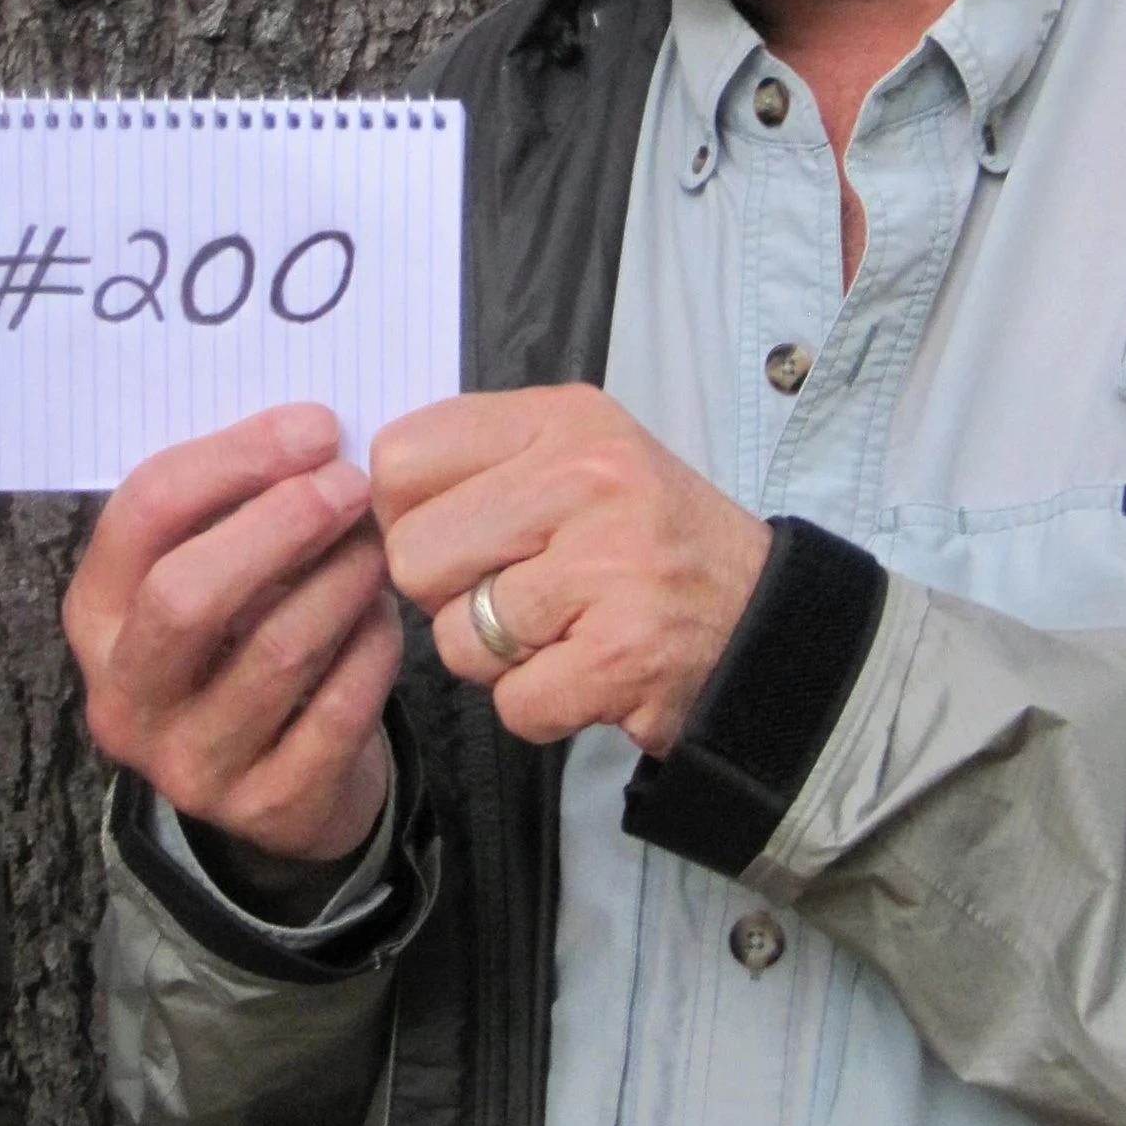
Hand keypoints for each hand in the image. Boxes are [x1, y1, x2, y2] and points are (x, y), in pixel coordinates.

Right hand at [64, 405, 399, 866]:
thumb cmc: (243, 636)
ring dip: (343, 579)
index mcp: (95, 615)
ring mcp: (191, 765)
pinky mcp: (269, 806)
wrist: (275, 783)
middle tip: (351, 484)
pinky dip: (372, 647)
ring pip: (277, 650)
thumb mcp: (209, 570)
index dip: (235, 459)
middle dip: (282, 524)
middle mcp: (125, 696)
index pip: (145, 514)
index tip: (315, 428)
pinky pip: (337, 708)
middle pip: (188, 593)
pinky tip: (384, 614)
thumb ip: (234, 503)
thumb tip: (313, 430)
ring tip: (377, 544)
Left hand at [371, 387, 770, 753]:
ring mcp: (608, 568)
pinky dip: (539, 706)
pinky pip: (511, 702)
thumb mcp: (578, 455)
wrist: (763, 623)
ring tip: (557, 631)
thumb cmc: (646, 541)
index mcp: (563, 419)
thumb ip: (480, 459)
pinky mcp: (622, 656)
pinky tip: (584, 673)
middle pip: (413, 554)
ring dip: (495, 657)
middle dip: (444, 594)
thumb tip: (362, 493)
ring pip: (456, 637)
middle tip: (511, 593)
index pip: (403, 457)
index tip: (447, 533)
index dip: (403, 512)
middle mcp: (587, 480)